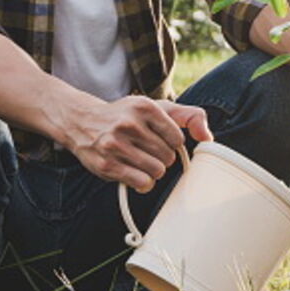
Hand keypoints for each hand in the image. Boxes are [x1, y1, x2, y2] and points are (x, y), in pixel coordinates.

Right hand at [63, 96, 212, 192]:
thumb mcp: (158, 108)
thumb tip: (208, 138)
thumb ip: (190, 116)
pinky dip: (143, 183)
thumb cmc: (127, 116)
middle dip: (162, 158)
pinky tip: (133, 172)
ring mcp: (115, 145)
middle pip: (168, 157)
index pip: (178, 139)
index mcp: (144, 107)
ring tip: (139, 160)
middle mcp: (128, 124)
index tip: (159, 138)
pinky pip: (143, 183)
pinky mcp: (107, 165)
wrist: (81, 121)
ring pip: (157, 172)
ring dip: (153, 171)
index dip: (172, 144)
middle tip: (145, 150)